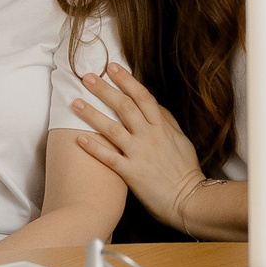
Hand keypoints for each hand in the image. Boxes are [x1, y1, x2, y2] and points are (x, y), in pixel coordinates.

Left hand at [71, 64, 206, 229]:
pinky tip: (79, 138)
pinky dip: (94, 147)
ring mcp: (140, 154)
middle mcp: (150, 136)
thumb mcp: (181, 139)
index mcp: (162, 127)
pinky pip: (109, 157)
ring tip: (75, 103)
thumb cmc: (185, 170)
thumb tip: (152, 102)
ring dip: (92, 114)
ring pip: (113, 128)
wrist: (189, 200)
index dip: (127, 80)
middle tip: (86, 76)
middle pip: (124, 107)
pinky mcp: (132, 173)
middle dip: (104, 90)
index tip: (112, 67)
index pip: (143, 97)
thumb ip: (166, 120)